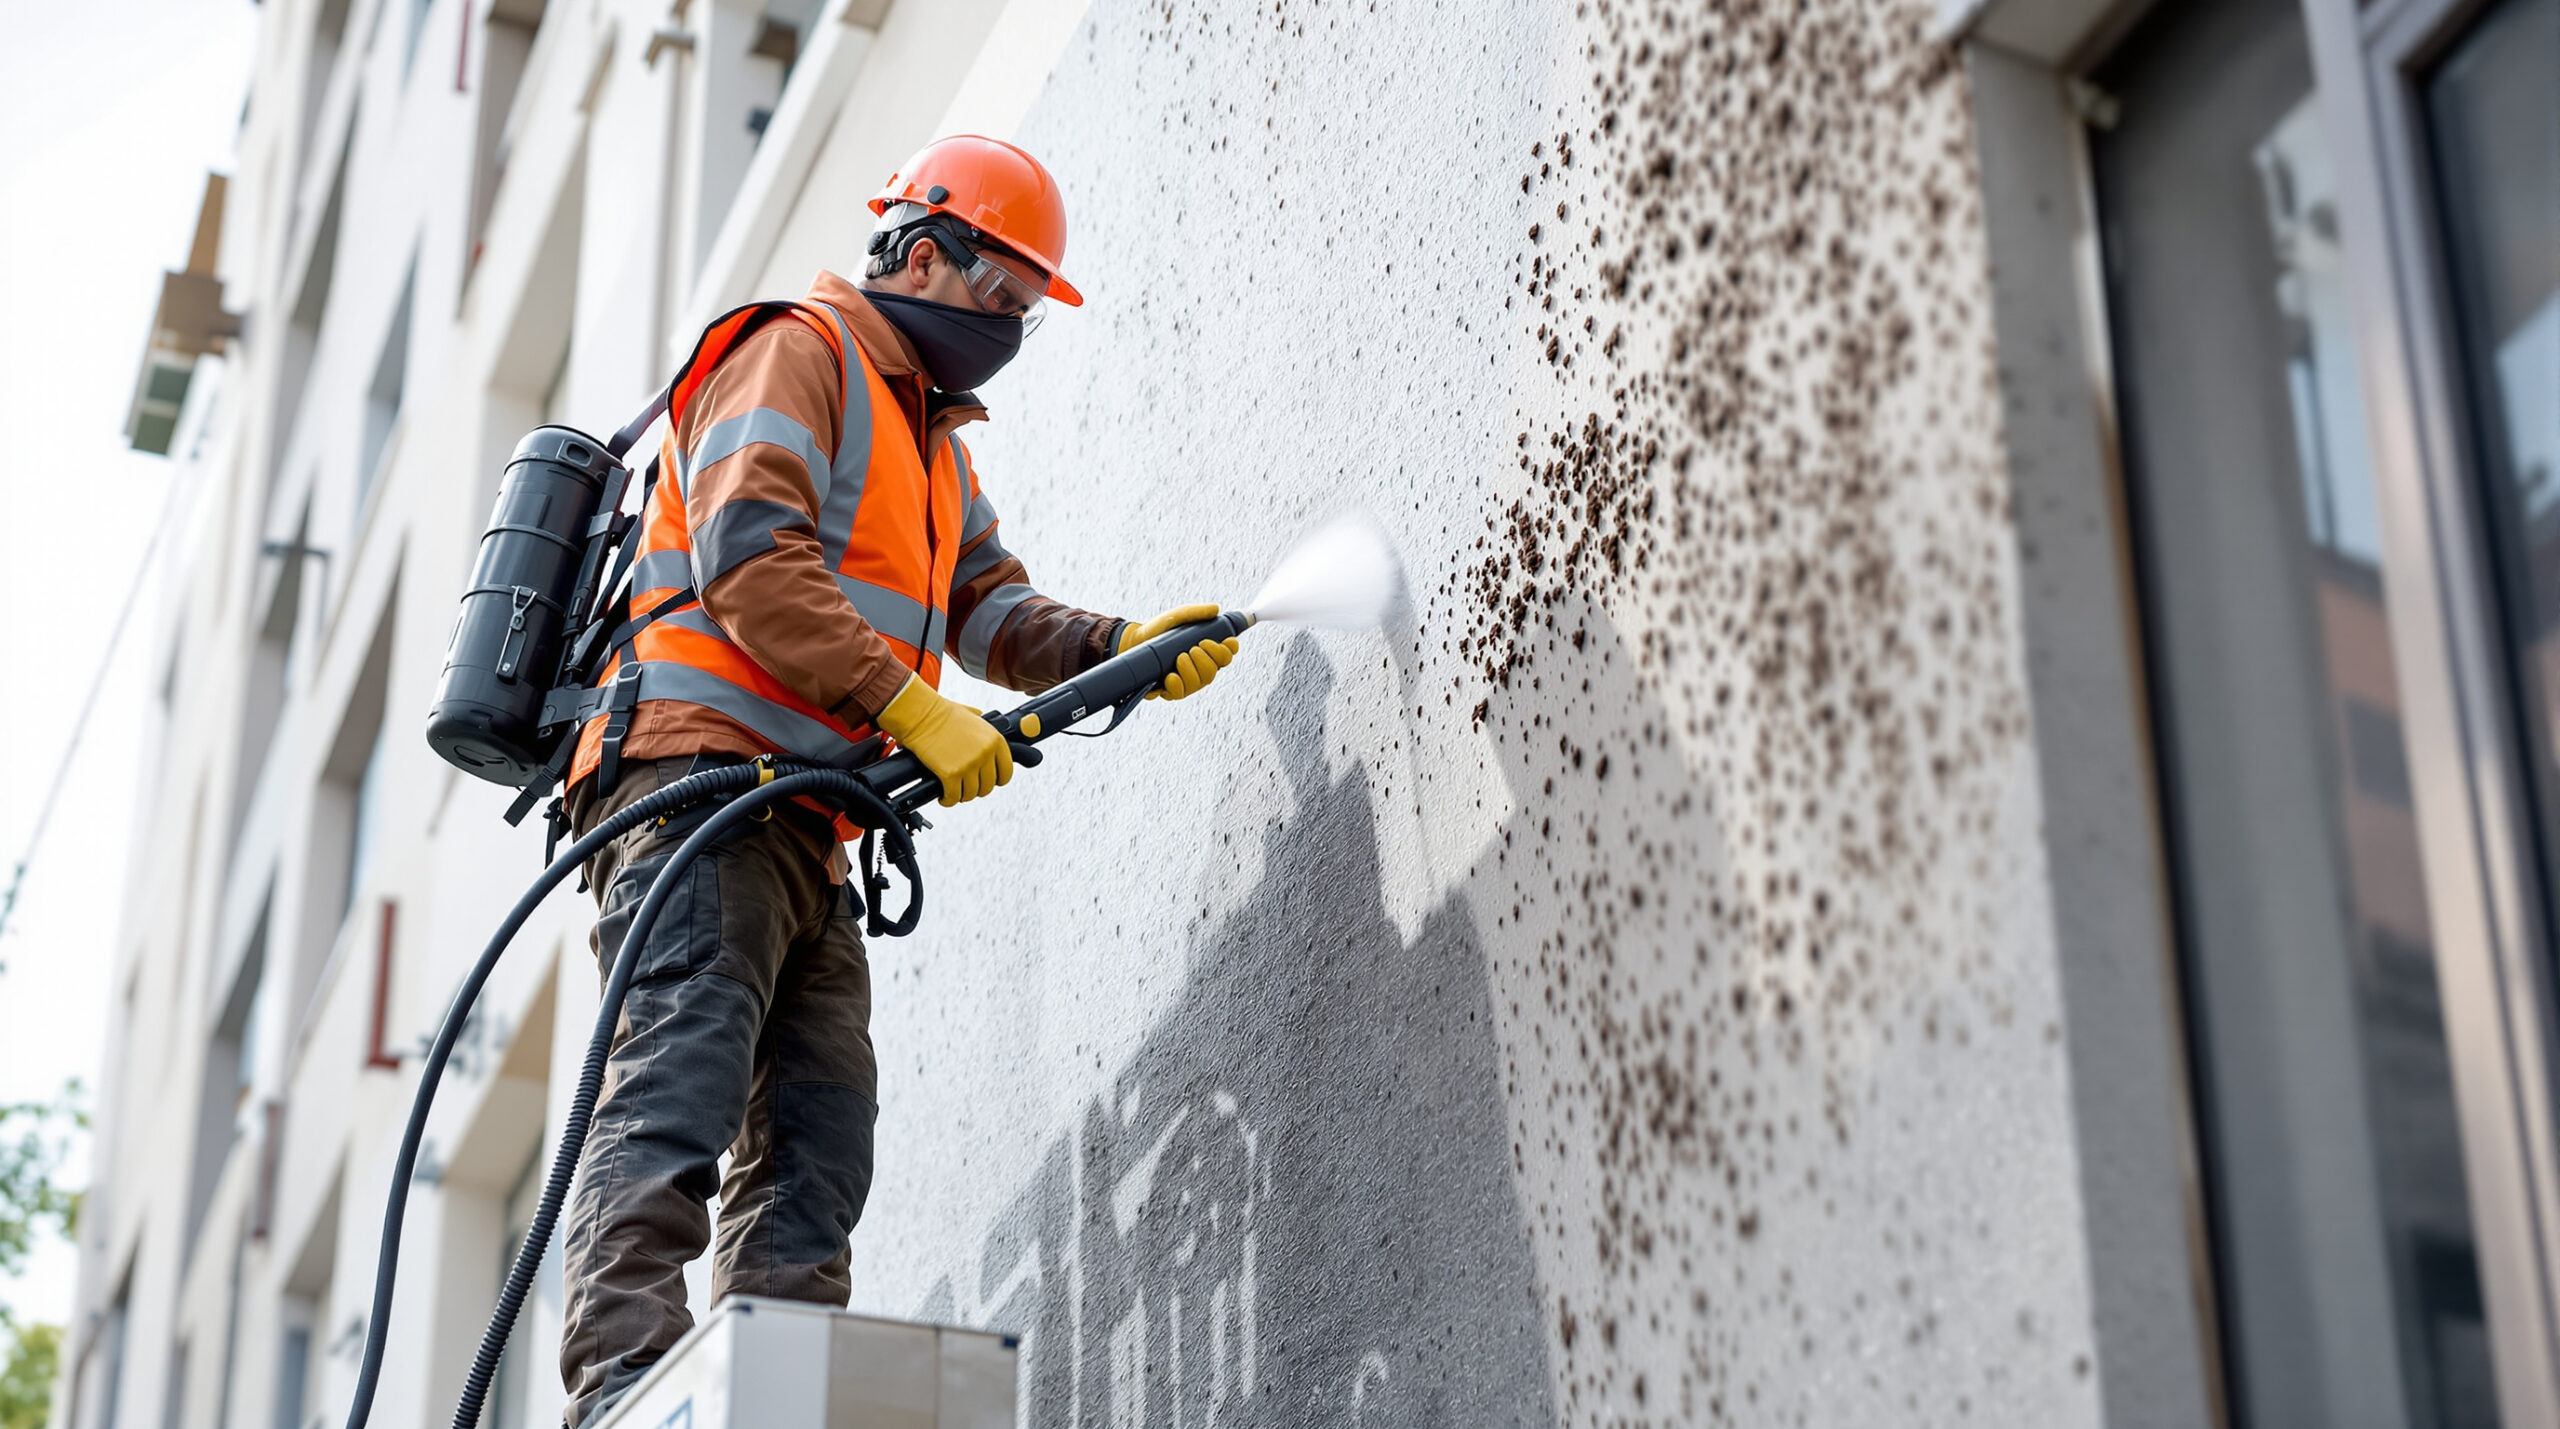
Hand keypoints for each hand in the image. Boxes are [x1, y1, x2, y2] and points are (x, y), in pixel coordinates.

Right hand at [873, 675, 1011, 805]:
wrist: (921, 714)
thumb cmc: (942, 713)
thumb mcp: (972, 716)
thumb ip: (983, 727)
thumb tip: (986, 732)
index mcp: (995, 740)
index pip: (1006, 772)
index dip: (996, 780)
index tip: (987, 781)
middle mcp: (985, 753)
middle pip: (988, 786)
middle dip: (977, 789)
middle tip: (966, 786)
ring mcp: (969, 765)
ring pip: (971, 794)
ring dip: (962, 795)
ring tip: (954, 791)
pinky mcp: (950, 774)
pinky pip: (953, 797)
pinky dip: (948, 800)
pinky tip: (943, 796)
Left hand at [1120, 603, 1239, 699]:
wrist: (1132, 642)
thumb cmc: (1158, 630)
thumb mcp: (1176, 617)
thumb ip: (1195, 613)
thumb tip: (1216, 609)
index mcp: (1204, 652)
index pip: (1225, 655)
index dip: (1229, 650)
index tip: (1226, 641)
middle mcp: (1198, 669)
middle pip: (1214, 671)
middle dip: (1208, 659)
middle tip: (1194, 647)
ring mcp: (1185, 681)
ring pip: (1200, 683)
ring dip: (1193, 670)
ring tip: (1180, 657)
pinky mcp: (1169, 690)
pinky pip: (1180, 694)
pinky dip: (1178, 685)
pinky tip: (1170, 676)